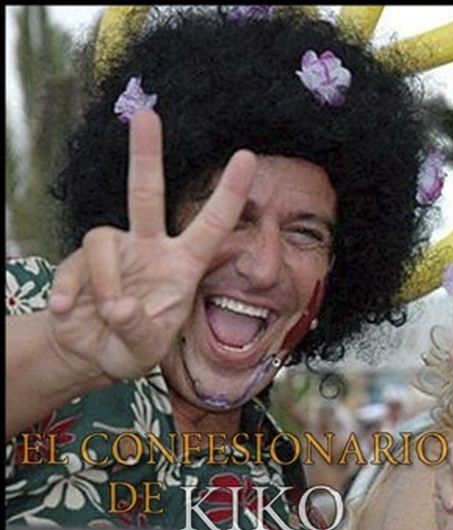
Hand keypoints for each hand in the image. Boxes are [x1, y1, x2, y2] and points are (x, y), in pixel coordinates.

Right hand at [45, 109, 254, 387]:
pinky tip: (67, 313)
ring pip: (102, 239)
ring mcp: (115, 252)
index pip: (212, 223)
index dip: (230, 192)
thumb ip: (137, 329)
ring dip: (103, 280)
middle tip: (146, 115)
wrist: (91, 354)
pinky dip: (69, 293)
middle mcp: (150, 248)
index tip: (248, 157)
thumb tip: (118, 306)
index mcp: (183, 264)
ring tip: (106, 313)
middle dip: (146, 155)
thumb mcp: (145, 347)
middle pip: (147, 193)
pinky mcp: (80, 263)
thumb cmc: (133, 344)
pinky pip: (73, 267)